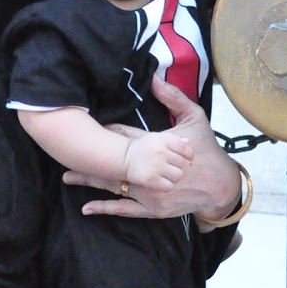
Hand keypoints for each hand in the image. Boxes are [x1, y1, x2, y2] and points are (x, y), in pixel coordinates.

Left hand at [64, 78, 240, 220]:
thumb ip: (173, 98)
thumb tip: (154, 78)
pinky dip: (105, 208)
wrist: (221, 186)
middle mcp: (148, 170)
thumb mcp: (195, 118)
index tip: (90, 126)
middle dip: (88, 156)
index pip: (124, 137)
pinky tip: (86, 208)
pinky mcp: (152, 209)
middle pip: (111, 162)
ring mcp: (149, 192)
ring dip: (90, 180)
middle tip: (65, 152)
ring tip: (68, 176)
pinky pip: (124, 209)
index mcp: (156, 147)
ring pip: (113, 185)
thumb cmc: (208, 151)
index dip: (106, 131)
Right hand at [123, 129, 193, 190]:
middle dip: (178, 165)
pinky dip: (166, 185)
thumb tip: (188, 142)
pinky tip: (161, 181)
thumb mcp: (157, 138)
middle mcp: (160, 152)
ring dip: (174, 176)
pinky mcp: (151, 180)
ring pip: (178, 175)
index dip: (189, 155)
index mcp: (163, 140)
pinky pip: (169, 186)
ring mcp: (156, 166)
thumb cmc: (143, 147)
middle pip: (182, 163)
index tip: (187, 158)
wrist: (123, 158)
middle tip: (170, 166)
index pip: (185, 148)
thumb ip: (173, 139)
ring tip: (166, 174)